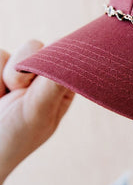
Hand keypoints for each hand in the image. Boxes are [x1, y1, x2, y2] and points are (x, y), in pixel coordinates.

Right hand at [0, 41, 74, 184]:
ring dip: (0, 76)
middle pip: (33, 46)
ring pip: (5, 54)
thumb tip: (74, 57)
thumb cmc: (13, 138)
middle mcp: (39, 76)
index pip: (65, 54)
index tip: (37, 76)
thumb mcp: (38, 113)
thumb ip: (52, 85)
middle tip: (16, 92)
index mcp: (60, 85)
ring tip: (2, 99)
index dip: (52, 58)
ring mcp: (13, 73)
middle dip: (20, 68)